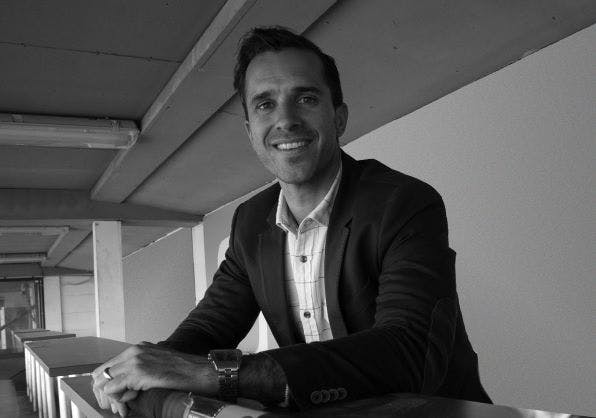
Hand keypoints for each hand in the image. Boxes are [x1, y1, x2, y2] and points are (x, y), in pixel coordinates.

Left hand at [92, 344, 216, 416]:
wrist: (200, 371)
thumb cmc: (185, 371)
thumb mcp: (159, 364)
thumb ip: (142, 370)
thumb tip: (128, 387)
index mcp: (139, 348)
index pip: (109, 365)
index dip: (107, 383)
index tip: (113, 397)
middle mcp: (134, 351)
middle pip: (101, 372)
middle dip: (103, 391)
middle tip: (113, 405)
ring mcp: (135, 361)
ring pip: (104, 381)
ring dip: (111, 397)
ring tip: (124, 405)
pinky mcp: (138, 373)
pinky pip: (113, 389)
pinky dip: (118, 399)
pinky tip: (132, 401)